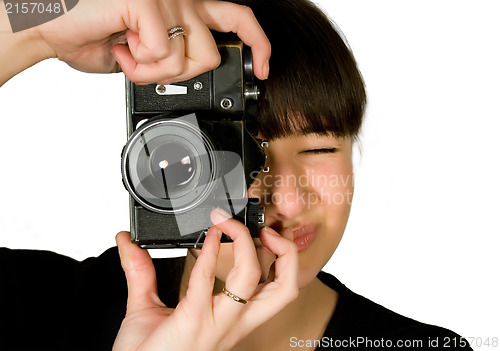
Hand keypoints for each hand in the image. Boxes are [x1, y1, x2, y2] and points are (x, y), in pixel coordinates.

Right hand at [34, 0, 269, 83]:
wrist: (51, 27)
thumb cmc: (93, 37)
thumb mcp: (146, 52)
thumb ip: (174, 56)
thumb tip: (191, 71)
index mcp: (183, 6)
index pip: (238, 19)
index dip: (258, 44)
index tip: (263, 68)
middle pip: (214, 52)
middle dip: (185, 74)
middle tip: (153, 68)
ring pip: (189, 59)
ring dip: (156, 72)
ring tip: (130, 56)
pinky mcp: (148, 2)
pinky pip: (164, 54)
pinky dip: (140, 66)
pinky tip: (120, 48)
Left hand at [113, 209, 297, 350]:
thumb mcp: (148, 308)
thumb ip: (141, 272)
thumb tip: (128, 242)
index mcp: (232, 319)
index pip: (275, 288)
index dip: (282, 257)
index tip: (268, 232)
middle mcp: (232, 322)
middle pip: (283, 287)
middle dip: (285, 252)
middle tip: (268, 231)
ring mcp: (215, 321)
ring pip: (252, 279)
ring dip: (246, 242)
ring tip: (232, 224)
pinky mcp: (192, 320)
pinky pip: (206, 279)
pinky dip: (208, 251)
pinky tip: (206, 235)